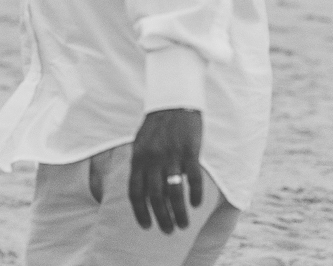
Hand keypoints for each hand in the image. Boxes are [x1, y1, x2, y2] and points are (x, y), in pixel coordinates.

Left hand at [128, 108, 203, 233]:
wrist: (172, 99)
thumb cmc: (156, 123)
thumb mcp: (141, 142)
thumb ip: (140, 164)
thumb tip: (143, 190)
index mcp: (138, 157)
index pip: (135, 191)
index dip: (140, 211)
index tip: (146, 226)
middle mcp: (152, 159)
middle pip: (155, 196)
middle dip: (161, 217)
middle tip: (168, 231)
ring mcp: (171, 156)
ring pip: (173, 192)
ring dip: (179, 212)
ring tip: (183, 225)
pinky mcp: (189, 151)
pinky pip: (192, 178)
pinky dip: (194, 194)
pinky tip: (197, 205)